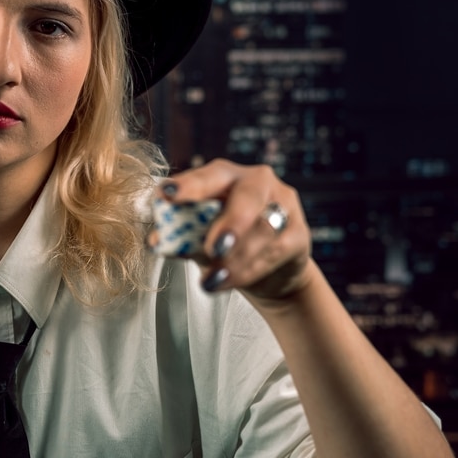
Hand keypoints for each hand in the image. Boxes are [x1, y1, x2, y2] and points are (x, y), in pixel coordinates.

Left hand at [155, 159, 314, 303]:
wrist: (267, 271)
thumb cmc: (226, 244)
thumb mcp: (200, 236)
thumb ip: (183, 234)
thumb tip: (158, 240)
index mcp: (226, 175)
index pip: (209, 174)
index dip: (189, 184)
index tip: (168, 194)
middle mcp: (258, 182)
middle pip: (248, 195)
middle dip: (230, 222)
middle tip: (213, 248)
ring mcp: (284, 205)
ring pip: (262, 231)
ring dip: (235, 260)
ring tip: (212, 279)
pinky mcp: (300, 233)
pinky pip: (274, 252)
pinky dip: (248, 271)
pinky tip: (227, 282)